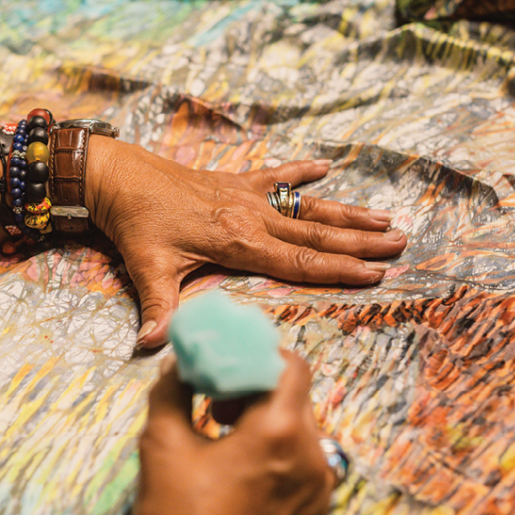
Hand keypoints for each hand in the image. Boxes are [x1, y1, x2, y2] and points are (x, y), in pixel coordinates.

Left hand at [86, 138, 406, 347]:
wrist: (116, 176)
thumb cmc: (134, 224)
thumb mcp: (147, 269)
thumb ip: (158, 311)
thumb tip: (154, 348)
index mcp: (237, 243)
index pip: (299, 263)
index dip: (339, 270)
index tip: (374, 275)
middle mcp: (249, 217)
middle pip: (315, 235)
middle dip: (359, 243)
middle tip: (398, 244)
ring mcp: (244, 196)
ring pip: (305, 207)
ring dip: (344, 214)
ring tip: (382, 218)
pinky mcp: (232, 181)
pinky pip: (274, 176)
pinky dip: (300, 172)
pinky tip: (326, 167)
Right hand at [130, 353, 332, 514]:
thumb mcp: (162, 442)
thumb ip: (172, 389)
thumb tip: (178, 364)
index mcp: (278, 430)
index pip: (293, 365)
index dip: (261, 359)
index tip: (229, 372)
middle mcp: (311, 455)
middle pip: (298, 399)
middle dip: (261, 393)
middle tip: (220, 408)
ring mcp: (320, 490)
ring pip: (303, 434)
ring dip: (271, 427)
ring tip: (230, 445)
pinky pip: (305, 469)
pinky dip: (280, 460)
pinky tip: (244, 478)